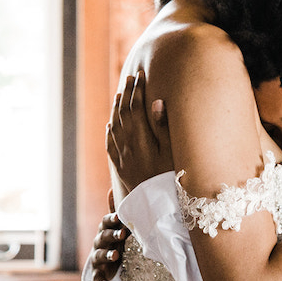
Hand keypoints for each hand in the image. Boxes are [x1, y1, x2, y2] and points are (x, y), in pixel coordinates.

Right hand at [90, 190, 127, 280]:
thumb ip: (116, 209)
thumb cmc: (117, 239)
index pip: (106, 222)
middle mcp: (99, 242)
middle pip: (103, 237)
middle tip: (123, 234)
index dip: (112, 219)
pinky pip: (98, 278)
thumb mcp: (118, 226)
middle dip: (112, 235)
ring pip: (99, 255)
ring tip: (116, 256)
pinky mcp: (98, 273)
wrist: (111, 261)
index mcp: (106, 230)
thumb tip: (112, 188)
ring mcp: (97, 258)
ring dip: (107, 255)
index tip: (120, 217)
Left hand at [107, 71, 172, 190]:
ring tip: (120, 94)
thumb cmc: (169, 178)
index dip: (138, 90)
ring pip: (114, 125)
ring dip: (117, 108)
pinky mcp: (119, 165)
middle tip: (130, 78)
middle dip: (127, 93)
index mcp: (140, 138)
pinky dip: (110, 129)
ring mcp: (121, 155)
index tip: (141, 76)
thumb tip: (156, 103)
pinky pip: (110, 142)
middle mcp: (127, 144)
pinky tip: (111, 123)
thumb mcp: (171, 152)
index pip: (136, 108)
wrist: (153, 205)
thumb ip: (163, 127)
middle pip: (123, 113)